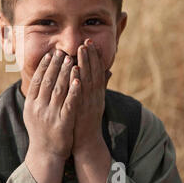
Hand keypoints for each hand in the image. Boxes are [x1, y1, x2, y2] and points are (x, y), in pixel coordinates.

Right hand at [24, 50, 80, 160]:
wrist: (45, 153)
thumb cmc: (40, 131)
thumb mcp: (31, 113)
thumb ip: (34, 96)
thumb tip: (35, 78)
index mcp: (31, 104)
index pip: (37, 80)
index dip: (44, 66)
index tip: (50, 54)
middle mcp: (39, 108)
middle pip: (48, 81)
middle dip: (55, 65)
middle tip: (62, 52)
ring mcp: (50, 115)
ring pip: (58, 89)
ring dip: (65, 73)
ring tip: (71, 59)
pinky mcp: (63, 122)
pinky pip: (69, 103)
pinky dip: (73, 90)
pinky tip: (78, 79)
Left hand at [72, 38, 106, 153]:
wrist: (85, 142)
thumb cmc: (86, 119)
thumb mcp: (95, 100)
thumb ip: (101, 85)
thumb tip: (108, 70)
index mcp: (97, 93)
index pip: (97, 70)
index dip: (94, 56)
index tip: (90, 42)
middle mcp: (94, 96)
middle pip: (94, 72)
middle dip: (90, 55)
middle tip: (86, 40)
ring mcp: (88, 102)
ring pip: (88, 79)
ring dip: (85, 63)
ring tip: (81, 49)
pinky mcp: (81, 110)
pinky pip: (80, 92)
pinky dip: (78, 81)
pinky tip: (75, 70)